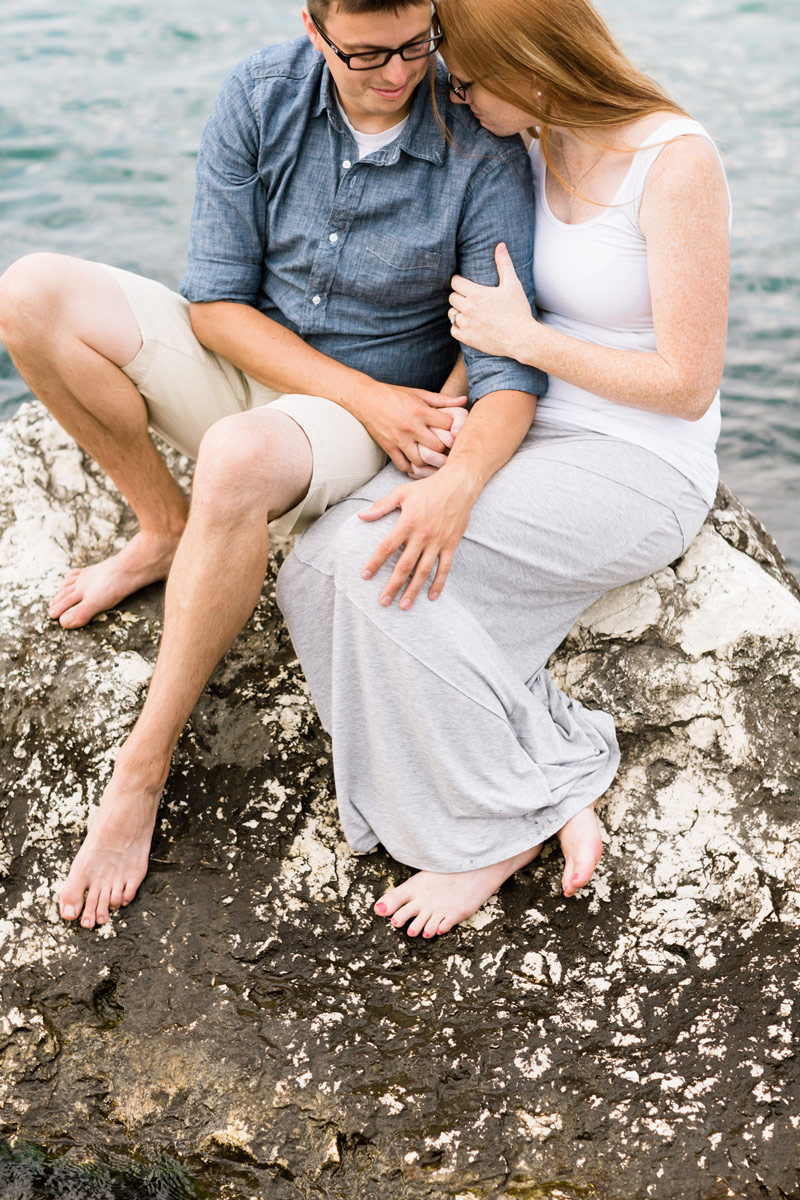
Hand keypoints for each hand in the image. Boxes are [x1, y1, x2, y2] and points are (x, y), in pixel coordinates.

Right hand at [355, 386, 467, 472]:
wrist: (366, 398)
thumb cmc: (394, 394)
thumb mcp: (419, 394)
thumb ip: (442, 400)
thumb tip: (464, 400)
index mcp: (421, 411)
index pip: (448, 426)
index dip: (454, 431)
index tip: (454, 434)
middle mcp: (411, 426)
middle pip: (437, 446)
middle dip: (443, 449)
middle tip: (445, 449)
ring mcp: (399, 438)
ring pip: (421, 460)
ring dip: (428, 461)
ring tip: (431, 458)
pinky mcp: (388, 447)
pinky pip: (403, 465)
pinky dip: (411, 467)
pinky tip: (415, 462)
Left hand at [358, 468, 476, 608]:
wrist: (459, 484)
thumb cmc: (428, 488)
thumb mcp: (401, 493)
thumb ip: (381, 506)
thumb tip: (361, 516)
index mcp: (407, 523)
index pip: (387, 547)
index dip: (375, 563)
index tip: (365, 576)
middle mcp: (422, 535)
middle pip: (404, 566)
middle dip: (393, 585)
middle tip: (383, 601)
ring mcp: (438, 542)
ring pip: (423, 571)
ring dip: (413, 590)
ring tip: (403, 605)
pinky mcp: (451, 544)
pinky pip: (445, 568)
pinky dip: (439, 583)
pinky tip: (431, 596)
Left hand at [449, 243, 533, 358]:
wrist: (521, 338)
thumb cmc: (518, 311)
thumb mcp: (512, 285)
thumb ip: (504, 264)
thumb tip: (500, 245)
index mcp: (477, 294)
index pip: (455, 282)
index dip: (459, 281)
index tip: (464, 283)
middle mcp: (468, 309)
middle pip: (452, 297)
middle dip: (459, 295)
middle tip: (468, 297)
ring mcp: (466, 324)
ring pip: (451, 313)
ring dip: (457, 310)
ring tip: (468, 310)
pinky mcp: (467, 338)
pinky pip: (453, 329)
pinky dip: (457, 326)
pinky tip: (467, 324)